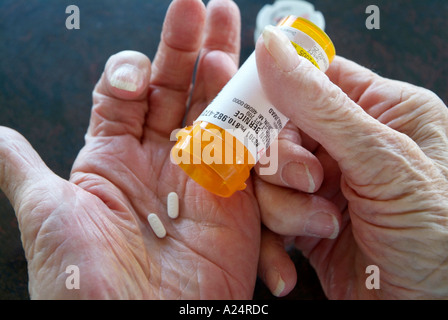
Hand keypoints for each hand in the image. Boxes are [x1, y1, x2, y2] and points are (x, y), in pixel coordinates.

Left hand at [0, 0, 259, 298]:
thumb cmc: (84, 281)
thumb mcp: (49, 214)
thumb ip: (24, 169)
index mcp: (112, 158)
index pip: (125, 94)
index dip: (131, 68)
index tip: (134, 68)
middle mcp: (157, 160)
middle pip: (174, 88)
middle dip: (186, 45)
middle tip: (198, 4)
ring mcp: (198, 173)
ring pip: (212, 106)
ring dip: (220, 65)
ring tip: (226, 22)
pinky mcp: (234, 192)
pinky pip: (245, 143)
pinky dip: (249, 113)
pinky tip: (250, 78)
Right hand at [254, 26, 447, 298]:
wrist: (433, 313)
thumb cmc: (441, 239)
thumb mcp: (385, 162)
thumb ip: (323, 107)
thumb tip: (274, 49)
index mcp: (381, 111)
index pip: (314, 79)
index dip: (279, 91)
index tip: (258, 113)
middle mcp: (350, 147)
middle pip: (280, 131)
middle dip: (282, 163)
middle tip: (307, 182)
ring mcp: (325, 187)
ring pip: (266, 178)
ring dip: (282, 208)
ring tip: (322, 226)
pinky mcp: (305, 225)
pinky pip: (265, 218)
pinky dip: (270, 242)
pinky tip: (288, 262)